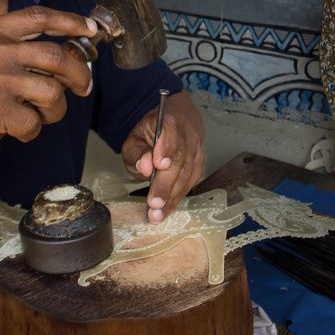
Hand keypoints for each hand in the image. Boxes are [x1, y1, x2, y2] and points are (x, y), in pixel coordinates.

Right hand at [0, 6, 96, 162]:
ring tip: (43, 115)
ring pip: (52, 92)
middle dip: (79, 74)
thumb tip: (64, 50)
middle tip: (83, 87)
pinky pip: (33, 122)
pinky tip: (17, 129)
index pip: (39, 16)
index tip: (91, 28)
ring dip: (56, 110)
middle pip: (56, 56)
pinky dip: (31, 131)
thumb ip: (12, 45)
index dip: (70, 21)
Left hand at [121, 91, 203, 222]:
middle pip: (179, 160)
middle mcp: (187, 134)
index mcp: (169, 120)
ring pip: (186, 174)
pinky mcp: (199, 164)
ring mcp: (196, 150)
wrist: (176, 126)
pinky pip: (190, 183)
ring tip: (157, 214)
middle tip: (154, 204)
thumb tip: (145, 167)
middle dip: (165, 184)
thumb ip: (138, 153)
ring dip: (171, 197)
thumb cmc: (151, 135)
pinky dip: (177, 198)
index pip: (170, 131)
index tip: (159, 164)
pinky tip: (166, 210)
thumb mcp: (135, 139)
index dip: (166, 147)